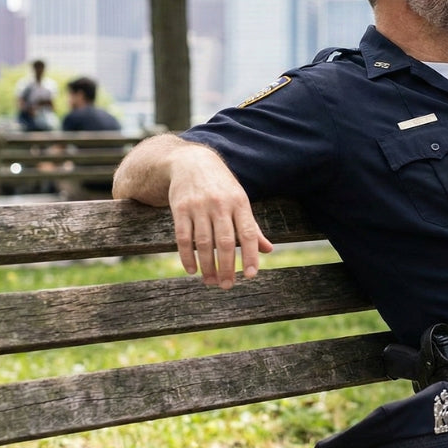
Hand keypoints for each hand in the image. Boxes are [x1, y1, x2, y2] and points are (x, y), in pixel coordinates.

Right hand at [166, 147, 273, 288]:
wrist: (191, 161)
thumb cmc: (221, 186)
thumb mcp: (240, 200)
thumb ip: (252, 226)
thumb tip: (268, 250)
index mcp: (240, 202)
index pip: (248, 233)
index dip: (251, 255)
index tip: (251, 275)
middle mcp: (220, 204)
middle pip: (226, 242)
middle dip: (227, 267)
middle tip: (228, 286)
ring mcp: (199, 206)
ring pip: (204, 243)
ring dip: (208, 266)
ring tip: (211, 281)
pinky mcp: (180, 208)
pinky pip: (183, 238)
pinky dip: (188, 257)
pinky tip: (193, 270)